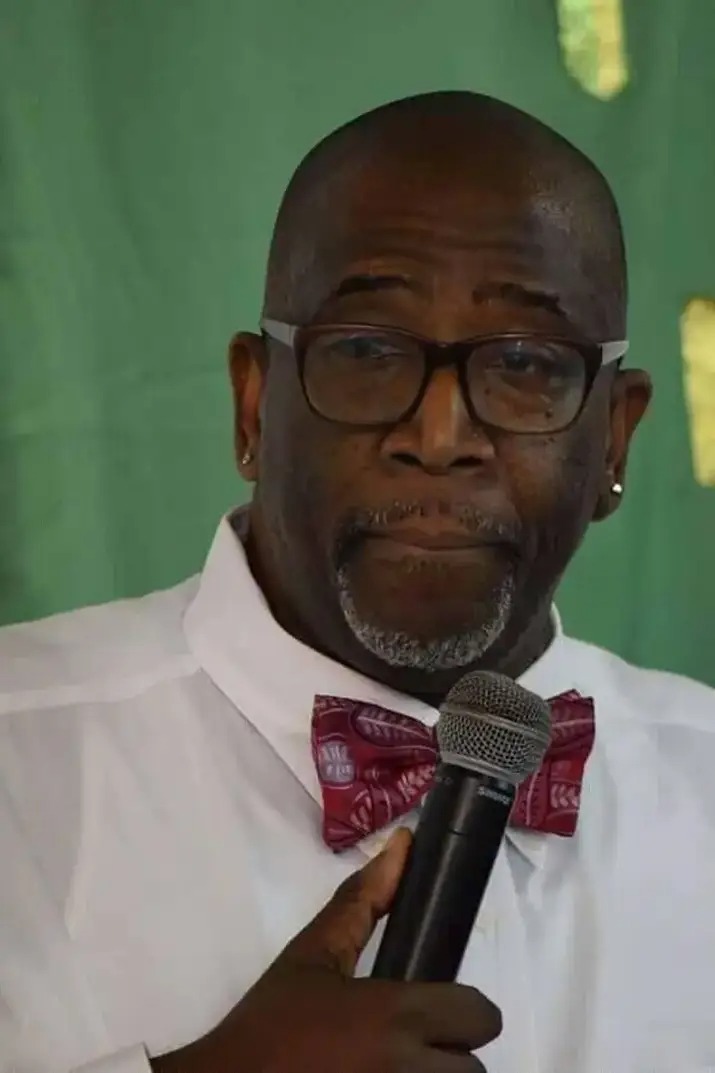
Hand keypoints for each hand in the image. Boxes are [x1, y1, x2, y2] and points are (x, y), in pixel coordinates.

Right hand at [153, 829, 501, 1071]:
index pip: (481, 1016)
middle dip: (447, 1054)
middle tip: (405, 1045)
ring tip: (388, 1067)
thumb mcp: (312, 955)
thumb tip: (402, 844)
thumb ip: (361, 901)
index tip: (430, 1009)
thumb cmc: (269, 1021)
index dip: (462, 1011)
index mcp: (395, 1015)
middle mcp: (406, 1068)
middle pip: (471, 1067)